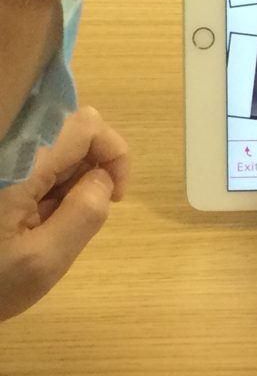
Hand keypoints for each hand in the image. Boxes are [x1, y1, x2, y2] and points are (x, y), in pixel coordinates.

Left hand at [0, 106, 128, 320]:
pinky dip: (44, 183)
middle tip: (81, 211)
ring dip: (66, 177)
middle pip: (70, 129)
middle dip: (90, 167)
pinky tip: (29, 216)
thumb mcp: (43, 262)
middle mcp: (7, 149)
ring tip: (48, 221)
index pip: (86, 125)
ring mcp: (0, 157)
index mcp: (19, 165)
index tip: (114, 196)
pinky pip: (31, 158)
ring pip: (52, 143)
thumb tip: (103, 179)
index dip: (114, 153)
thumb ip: (85, 214)